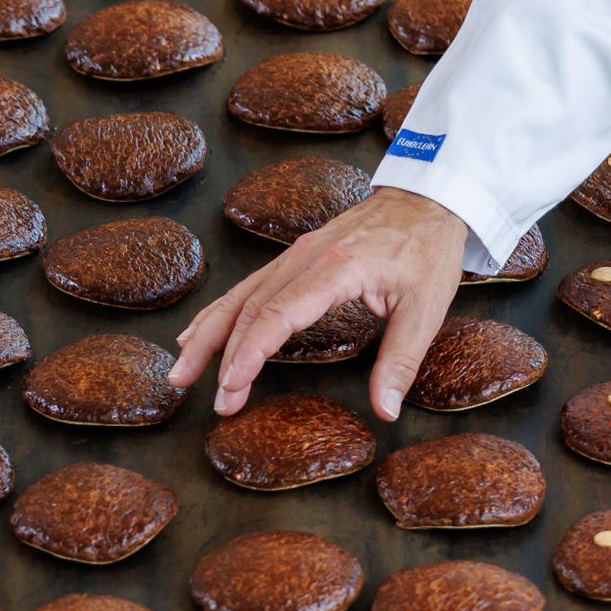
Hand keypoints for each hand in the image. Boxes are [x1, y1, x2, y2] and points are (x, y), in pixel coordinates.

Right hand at [167, 188, 468, 421]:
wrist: (425, 201)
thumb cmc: (427, 250)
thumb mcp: (426, 308)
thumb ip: (401, 360)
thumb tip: (386, 410)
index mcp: (337, 267)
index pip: (279, 313)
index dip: (250, 352)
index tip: (230, 385)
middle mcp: (305, 257)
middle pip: (249, 307)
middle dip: (222, 355)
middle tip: (213, 400)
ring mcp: (295, 254)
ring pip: (240, 295)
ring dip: (209, 334)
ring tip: (182, 370)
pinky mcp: (294, 256)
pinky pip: (248, 286)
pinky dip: (221, 312)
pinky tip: (201, 332)